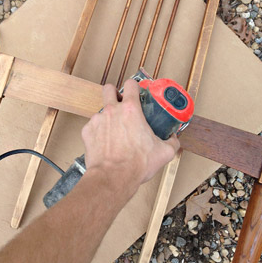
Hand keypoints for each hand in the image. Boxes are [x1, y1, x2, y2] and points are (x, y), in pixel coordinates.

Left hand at [81, 79, 179, 194]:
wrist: (112, 178)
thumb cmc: (136, 164)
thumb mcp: (164, 153)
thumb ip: (172, 142)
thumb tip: (174, 138)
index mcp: (130, 110)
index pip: (130, 84)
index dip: (134, 86)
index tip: (136, 92)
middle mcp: (112, 110)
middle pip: (108, 89)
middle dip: (114, 93)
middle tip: (120, 104)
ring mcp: (97, 120)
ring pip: (101, 110)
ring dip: (108, 117)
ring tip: (115, 132)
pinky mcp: (87, 131)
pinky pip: (93, 126)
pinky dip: (99, 132)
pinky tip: (106, 143)